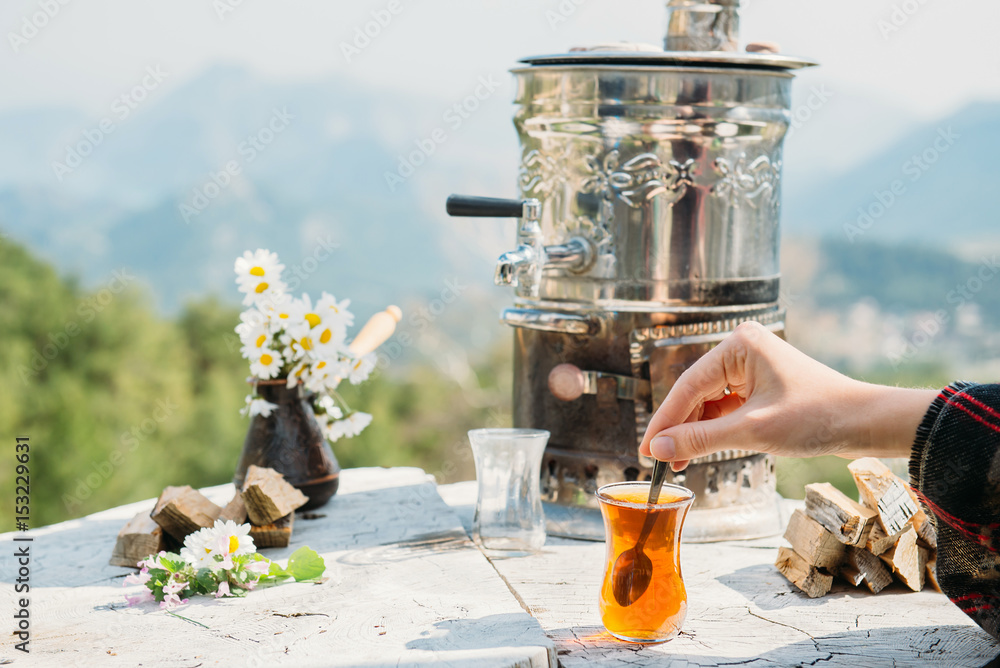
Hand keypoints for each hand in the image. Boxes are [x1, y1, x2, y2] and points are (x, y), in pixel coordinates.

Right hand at [638, 322, 937, 470]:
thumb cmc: (816, 417)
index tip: (644, 449)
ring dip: (695, 431)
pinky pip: (726, 406)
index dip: (664, 421)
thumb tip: (656, 448)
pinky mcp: (761, 384)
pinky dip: (714, 429)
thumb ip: (700, 439)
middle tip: (657, 460)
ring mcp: (752, 366)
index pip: (688, 386)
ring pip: (709, 402)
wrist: (866, 422)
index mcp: (739, 345)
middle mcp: (742, 349)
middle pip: (696, 393)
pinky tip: (701, 450)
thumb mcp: (752, 431)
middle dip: (679, 428)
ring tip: (678, 461)